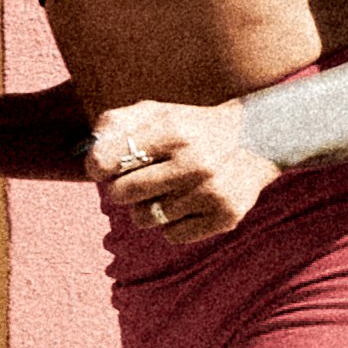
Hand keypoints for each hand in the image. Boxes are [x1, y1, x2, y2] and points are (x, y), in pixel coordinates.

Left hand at [89, 99, 281, 243]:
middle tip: (137, 180)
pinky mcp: (225, 217)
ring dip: (147, 207)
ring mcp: (211, 192)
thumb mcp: (157, 112)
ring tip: (167, 190)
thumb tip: (89, 153)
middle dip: (121, 189)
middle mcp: (194, 162)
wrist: (258, 138)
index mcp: (172, 130)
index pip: (107, 159)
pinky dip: (173, 223)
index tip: (104, 167)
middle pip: (121, 194)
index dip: (98, 167)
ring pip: (145, 218)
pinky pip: (172, 235)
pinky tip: (189, 203)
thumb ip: (117, 123)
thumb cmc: (192, 127)